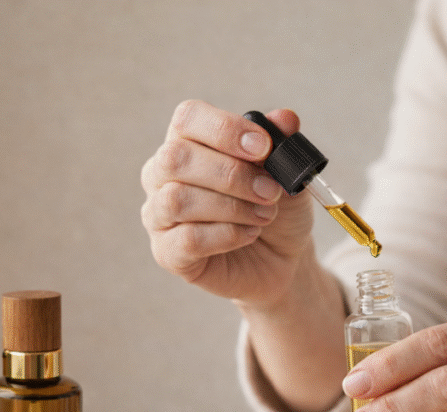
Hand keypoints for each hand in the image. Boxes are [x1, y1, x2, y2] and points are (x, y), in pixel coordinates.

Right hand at [141, 100, 315, 305]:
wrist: (281, 259)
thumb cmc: (276, 209)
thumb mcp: (287, 175)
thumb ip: (282, 145)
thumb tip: (286, 118)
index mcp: (189, 141)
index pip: (187, 118)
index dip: (225, 129)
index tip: (263, 147)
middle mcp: (163, 174)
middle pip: (176, 158)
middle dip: (231, 174)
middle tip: (270, 191)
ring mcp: (159, 214)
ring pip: (177, 199)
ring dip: (231, 207)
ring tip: (265, 215)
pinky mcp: (167, 252)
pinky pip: (187, 239)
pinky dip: (226, 235)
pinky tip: (249, 234)